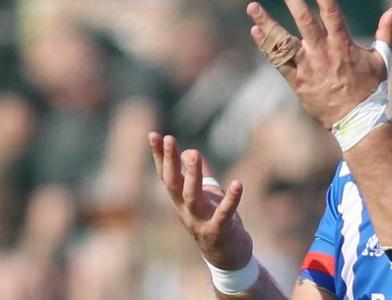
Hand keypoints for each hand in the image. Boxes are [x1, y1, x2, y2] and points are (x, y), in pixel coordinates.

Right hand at [149, 133, 252, 270]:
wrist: (228, 258)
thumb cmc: (216, 221)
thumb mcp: (206, 195)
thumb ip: (200, 174)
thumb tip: (191, 151)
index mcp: (181, 201)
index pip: (166, 175)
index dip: (158, 156)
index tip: (153, 134)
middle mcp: (185, 211)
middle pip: (173, 184)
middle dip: (170, 161)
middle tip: (169, 139)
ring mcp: (200, 222)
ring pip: (192, 197)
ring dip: (192, 176)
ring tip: (194, 154)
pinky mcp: (218, 231)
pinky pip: (224, 214)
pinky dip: (231, 199)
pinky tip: (238, 184)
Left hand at [247, 0, 391, 128]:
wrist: (357, 120)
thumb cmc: (370, 88)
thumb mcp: (382, 58)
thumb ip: (386, 31)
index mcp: (343, 44)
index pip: (330, 10)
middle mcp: (324, 52)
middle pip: (304, 19)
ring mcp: (308, 67)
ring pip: (284, 41)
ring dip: (267, 23)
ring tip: (252, 6)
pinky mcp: (297, 81)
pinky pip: (278, 62)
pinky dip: (266, 46)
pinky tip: (255, 30)